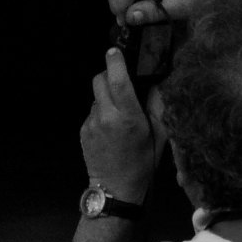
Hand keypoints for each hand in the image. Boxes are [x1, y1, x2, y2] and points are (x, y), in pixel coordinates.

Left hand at [81, 48, 166, 202]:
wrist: (116, 190)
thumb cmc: (143, 164)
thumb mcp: (160, 135)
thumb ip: (157, 106)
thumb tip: (157, 81)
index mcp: (128, 117)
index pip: (117, 80)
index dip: (115, 61)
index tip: (115, 51)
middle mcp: (106, 117)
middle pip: (99, 81)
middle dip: (108, 76)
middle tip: (121, 83)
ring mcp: (91, 124)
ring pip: (95, 97)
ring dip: (105, 98)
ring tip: (119, 114)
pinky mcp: (82, 132)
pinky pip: (91, 113)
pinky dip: (100, 113)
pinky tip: (111, 129)